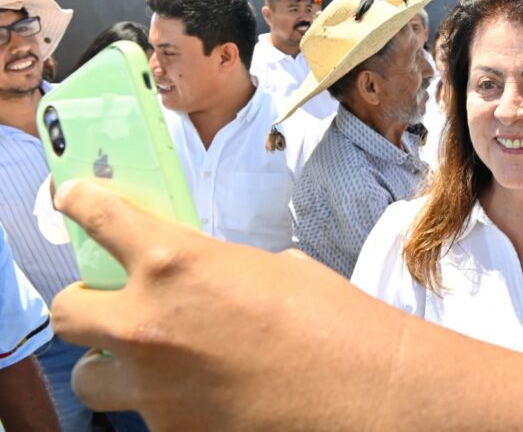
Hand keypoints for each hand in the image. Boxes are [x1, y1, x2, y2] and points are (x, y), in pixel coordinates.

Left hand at [50, 180, 404, 430]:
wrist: (364, 392)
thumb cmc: (333, 322)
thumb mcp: (271, 269)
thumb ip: (214, 271)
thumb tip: (195, 283)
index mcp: (176, 264)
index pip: (99, 219)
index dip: (80, 204)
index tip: (75, 201)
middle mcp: (147, 325)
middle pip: (68, 310)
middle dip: (87, 303)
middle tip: (116, 302)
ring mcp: (152, 388)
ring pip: (91, 377)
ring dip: (113, 364)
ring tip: (154, 361)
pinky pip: (143, 412)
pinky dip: (164, 399)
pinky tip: (207, 391)